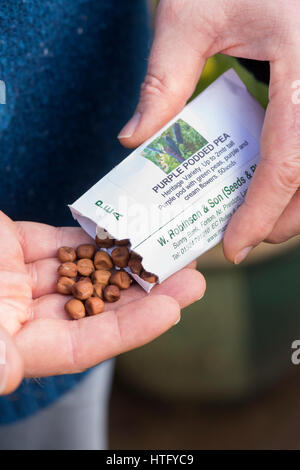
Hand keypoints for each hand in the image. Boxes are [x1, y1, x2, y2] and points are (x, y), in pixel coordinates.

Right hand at [0, 210, 204, 394]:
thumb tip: (4, 375)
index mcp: (21, 344)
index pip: (87, 344)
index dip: (132, 330)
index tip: (172, 309)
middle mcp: (30, 314)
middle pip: (98, 305)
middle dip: (145, 293)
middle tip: (189, 277)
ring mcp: (25, 279)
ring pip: (87, 270)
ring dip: (125, 261)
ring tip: (166, 249)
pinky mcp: (18, 247)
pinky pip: (63, 241)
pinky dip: (92, 236)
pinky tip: (122, 229)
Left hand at [118, 0, 299, 262]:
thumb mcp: (189, 15)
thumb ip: (163, 80)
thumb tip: (136, 139)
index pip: (288, 159)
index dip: (262, 213)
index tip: (234, 248)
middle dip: (283, 219)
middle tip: (243, 238)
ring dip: (296, 201)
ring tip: (259, 216)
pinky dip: (297, 171)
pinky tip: (274, 176)